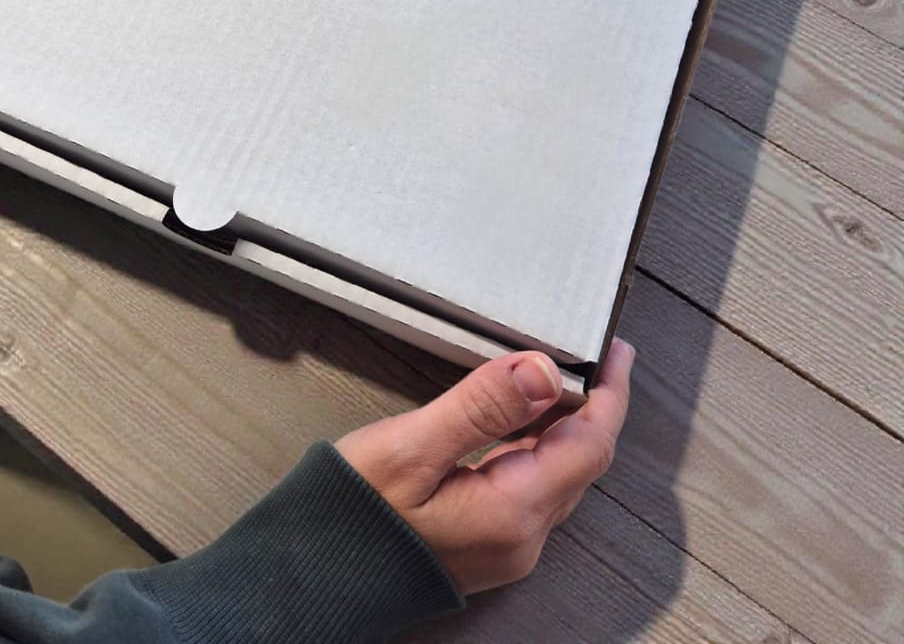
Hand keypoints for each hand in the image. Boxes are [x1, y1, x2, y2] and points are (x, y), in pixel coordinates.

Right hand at [336, 338, 633, 594]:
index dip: (608, 393)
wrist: (311, 576)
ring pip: (557, 472)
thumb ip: (480, 408)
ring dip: (564, 421)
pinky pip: (532, 485)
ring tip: (559, 372)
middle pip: (580, 459)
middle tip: (591, 353)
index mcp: (512, 512)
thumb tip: (542, 371)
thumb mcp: (410, 448)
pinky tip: (520, 415)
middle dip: (592, 403)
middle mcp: (522, 537)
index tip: (614, 350)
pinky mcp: (487, 541)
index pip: (588, 444)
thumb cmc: (352, 513)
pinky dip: (536, 443)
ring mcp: (507, 544)